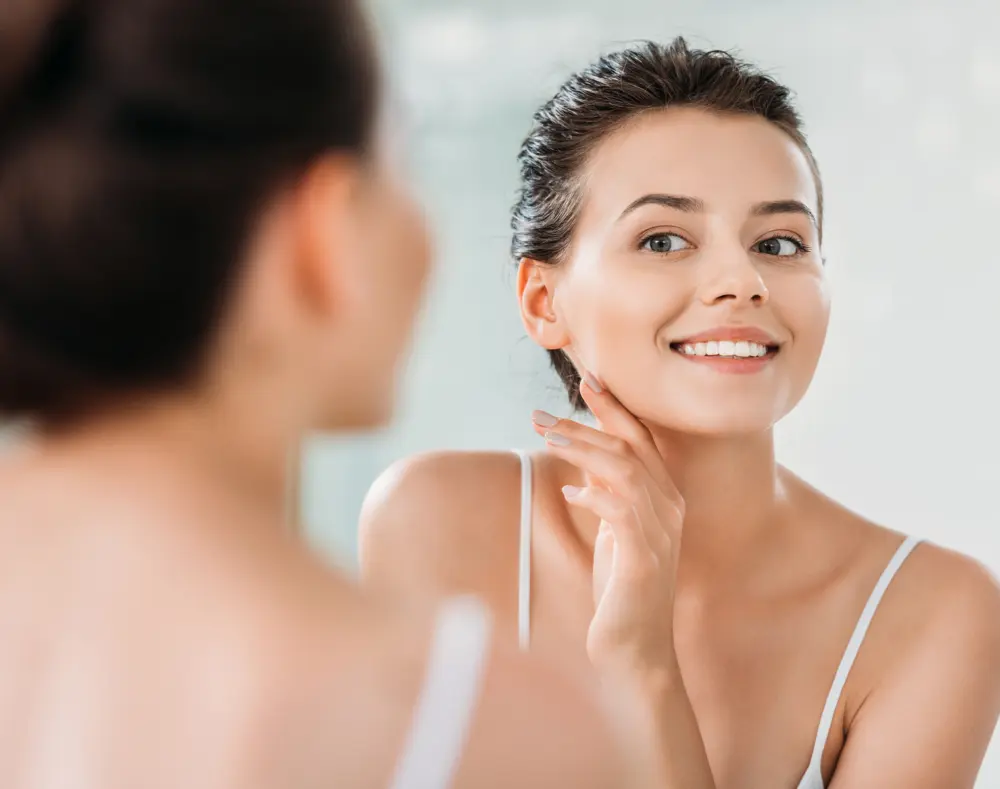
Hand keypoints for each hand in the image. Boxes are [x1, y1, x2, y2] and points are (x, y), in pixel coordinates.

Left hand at [532, 373, 684, 679]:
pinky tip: (571, 495)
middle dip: (584, 423)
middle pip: (628, 446)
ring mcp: (660, 532)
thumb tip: (582, 461)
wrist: (636, 648)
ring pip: (622, 470)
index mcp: (664, 497)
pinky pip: (620, 511)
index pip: (641, 438)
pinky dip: (594, 496)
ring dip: (581, 449)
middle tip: (541, 413)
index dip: (614, 407)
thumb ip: (607, 494)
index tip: (587, 379)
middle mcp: (669, 507)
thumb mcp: (614, 531)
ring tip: (544, 437)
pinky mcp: (643, 557)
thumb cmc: (621, 588)